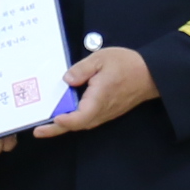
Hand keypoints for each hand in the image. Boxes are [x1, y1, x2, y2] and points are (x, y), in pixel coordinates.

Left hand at [33, 47, 156, 136]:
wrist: (151, 74)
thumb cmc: (127, 65)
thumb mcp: (102, 59)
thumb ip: (81, 69)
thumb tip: (66, 80)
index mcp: (99, 99)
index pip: (80, 118)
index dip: (64, 122)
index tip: (52, 120)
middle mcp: (101, 111)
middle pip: (77, 125)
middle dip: (57, 129)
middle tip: (38, 131)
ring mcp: (105, 113)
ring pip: (82, 123)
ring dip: (64, 126)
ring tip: (46, 125)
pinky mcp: (107, 111)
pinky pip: (88, 119)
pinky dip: (74, 120)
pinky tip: (64, 114)